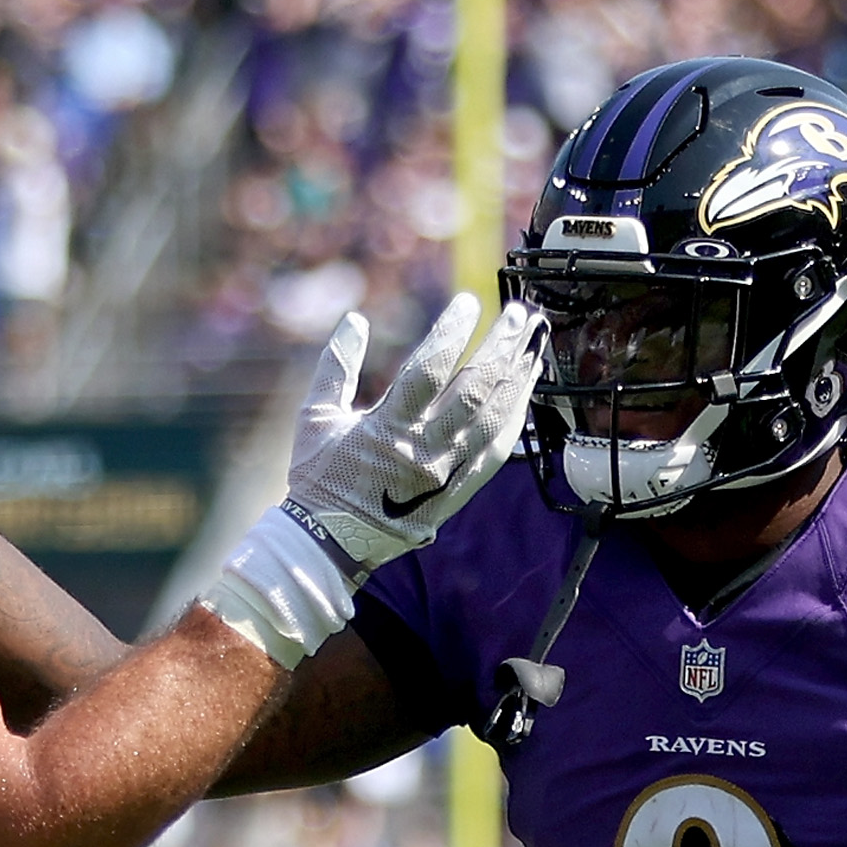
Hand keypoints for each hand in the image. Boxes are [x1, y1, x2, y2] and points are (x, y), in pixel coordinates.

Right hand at [281, 291, 546, 572]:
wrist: (329, 543)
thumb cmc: (319, 478)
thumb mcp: (315, 417)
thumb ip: (336, 366)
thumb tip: (355, 319)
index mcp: (385, 429)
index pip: (429, 371)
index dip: (451, 333)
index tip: (468, 302)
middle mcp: (422, 451)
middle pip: (473, 391)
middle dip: (500, 347)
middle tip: (517, 314)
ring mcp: (445, 474)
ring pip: (493, 420)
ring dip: (517, 379)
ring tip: (532, 345)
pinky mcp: (457, 492)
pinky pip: (496, 453)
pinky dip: (513, 419)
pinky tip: (524, 392)